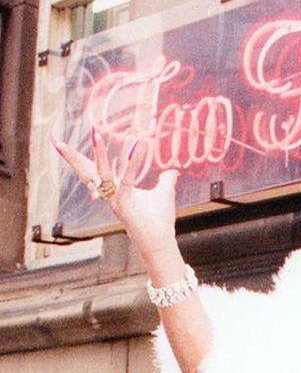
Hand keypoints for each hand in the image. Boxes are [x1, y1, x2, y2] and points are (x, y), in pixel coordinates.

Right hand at [52, 130, 179, 254]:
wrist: (160, 239)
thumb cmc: (158, 219)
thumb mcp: (164, 193)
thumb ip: (166, 180)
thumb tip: (173, 171)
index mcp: (114, 189)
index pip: (92, 170)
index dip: (78, 158)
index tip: (60, 145)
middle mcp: (110, 193)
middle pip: (86, 172)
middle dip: (71, 156)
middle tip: (56, 141)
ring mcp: (116, 199)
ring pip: (102, 173)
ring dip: (99, 153)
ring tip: (96, 133)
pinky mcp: (126, 203)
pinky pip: (127, 180)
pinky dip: (131, 163)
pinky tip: (136, 147)